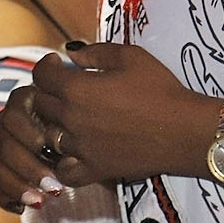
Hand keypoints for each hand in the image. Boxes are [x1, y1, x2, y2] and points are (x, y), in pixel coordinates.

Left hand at [0, 42, 218, 213]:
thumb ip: (95, 52)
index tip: (56, 64)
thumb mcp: (130, 57)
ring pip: (48, 136)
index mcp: (77, 89)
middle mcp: (71, 119)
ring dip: (54, 125)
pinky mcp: (93, 170)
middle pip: (40, 105)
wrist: (183, 130)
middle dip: (49, 92)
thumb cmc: (160, 89)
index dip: (46, 66)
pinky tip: (73, 152)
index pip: (41, 76)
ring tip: (71, 118)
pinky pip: (64, 169)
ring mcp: (80, 148)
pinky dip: (63, 161)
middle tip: (66, 88)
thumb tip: (71, 53)